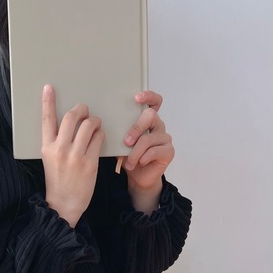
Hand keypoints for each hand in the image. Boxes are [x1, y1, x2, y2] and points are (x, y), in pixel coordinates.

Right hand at [41, 84, 104, 226]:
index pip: (46, 119)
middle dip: (80, 109)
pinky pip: (99, 139)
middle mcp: (60, 149)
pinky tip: (99, 137)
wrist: (64, 204)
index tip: (49, 87)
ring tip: (95, 124)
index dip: (48, 101)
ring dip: (94, 121)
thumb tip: (71, 124)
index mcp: (47, 147)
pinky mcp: (90, 162)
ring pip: (88, 125)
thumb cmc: (58, 180)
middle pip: (71, 117)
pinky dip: (101, 134)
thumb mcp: (50, 159)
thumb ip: (57, 142)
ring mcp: (75, 156)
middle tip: (84, 110)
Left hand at [123, 90, 174, 212]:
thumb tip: (103, 123)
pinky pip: (154, 151)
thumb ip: (118, 130)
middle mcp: (158, 126)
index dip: (148, 96)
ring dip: (135, 151)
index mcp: (147, 120)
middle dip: (136, 128)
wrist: (137, 177)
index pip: (154, 101)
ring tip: (129, 162)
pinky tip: (138, 163)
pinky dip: (143, 158)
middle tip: (126, 141)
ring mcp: (165, 138)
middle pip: (151, 116)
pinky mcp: (169, 151)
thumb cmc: (128, 156)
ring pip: (148, 138)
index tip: (137, 98)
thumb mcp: (119, 141)